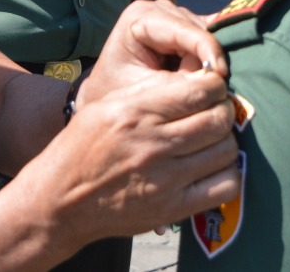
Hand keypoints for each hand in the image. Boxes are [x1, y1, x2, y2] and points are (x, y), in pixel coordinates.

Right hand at [14, 66, 238, 252]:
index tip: (212, 87)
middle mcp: (153, 144)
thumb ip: (150, 91)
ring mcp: (165, 180)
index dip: (215, 84)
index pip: (200, 91)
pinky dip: (228, 172)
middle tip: (217, 110)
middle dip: (225, 109)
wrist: (61, 200)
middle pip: (219, 119)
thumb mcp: (107, 104)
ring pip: (227, 150)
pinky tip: (213, 166)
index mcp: (136, 113)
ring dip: (227, 140)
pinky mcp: (173, 208)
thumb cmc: (83, 146)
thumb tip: (196, 80)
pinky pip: (225, 187)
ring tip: (213, 138)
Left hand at [80, 0, 227, 106]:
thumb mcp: (144, 89)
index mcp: (140, 16)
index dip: (207, 50)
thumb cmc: (118, 91)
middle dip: (208, 61)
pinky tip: (219, 74)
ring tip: (201, 88)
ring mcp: (174, 15)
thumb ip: (176, 82)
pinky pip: (211, 37)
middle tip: (210, 92)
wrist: (106, 92)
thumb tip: (213, 78)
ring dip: (210, 63)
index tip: (222, 76)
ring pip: (209, 36)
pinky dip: (215, 56)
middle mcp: (159, 8)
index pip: (185, 29)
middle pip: (200, 31)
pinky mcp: (186, 26)